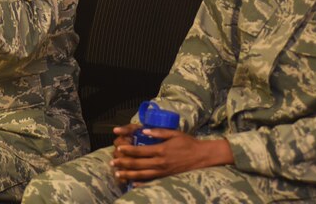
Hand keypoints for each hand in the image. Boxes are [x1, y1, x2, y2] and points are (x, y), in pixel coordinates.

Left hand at [110, 129, 233, 185]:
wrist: (203, 156)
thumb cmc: (188, 143)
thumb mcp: (174, 133)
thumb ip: (158, 132)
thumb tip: (143, 131)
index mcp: (161, 150)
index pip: (140, 151)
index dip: (128, 150)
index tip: (119, 148)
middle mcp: (160, 162)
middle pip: (138, 164)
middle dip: (124, 163)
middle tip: (112, 162)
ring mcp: (163, 172)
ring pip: (142, 175)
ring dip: (128, 174)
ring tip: (117, 174)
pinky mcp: (167, 177)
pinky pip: (152, 182)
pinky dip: (141, 184)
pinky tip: (132, 184)